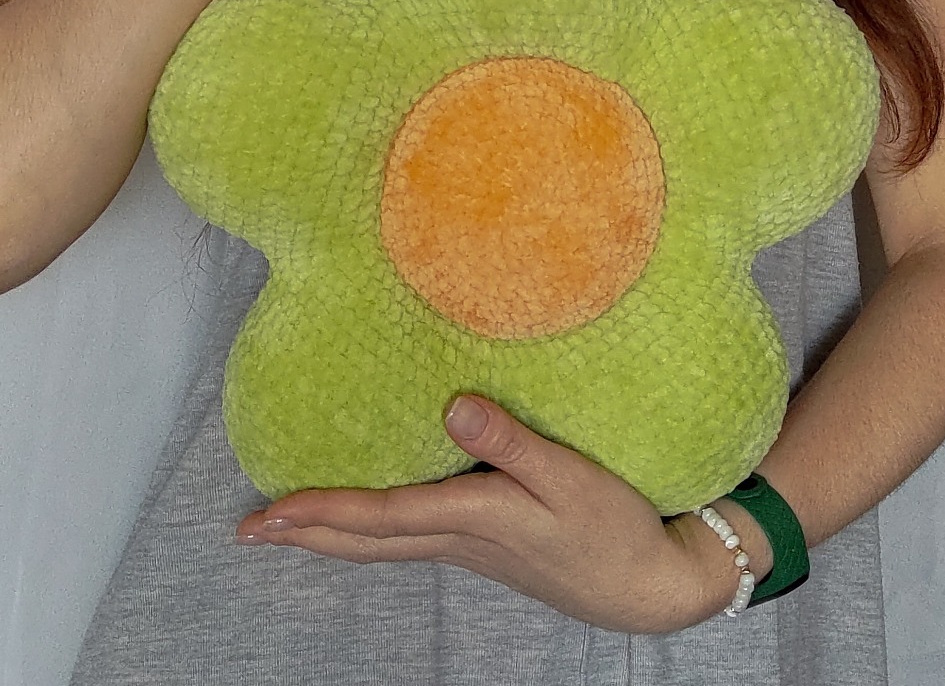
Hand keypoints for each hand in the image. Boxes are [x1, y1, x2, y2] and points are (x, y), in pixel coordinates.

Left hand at [235, 394, 723, 634]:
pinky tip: (372, 522)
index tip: (266, 514)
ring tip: (290, 527)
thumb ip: (512, 442)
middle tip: (248, 532)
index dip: (321, 511)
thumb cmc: (611, 528)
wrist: (645, 586)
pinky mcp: (488, 544)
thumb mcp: (569, 477)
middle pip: (366, 541)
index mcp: (473, 518)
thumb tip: (452, 408)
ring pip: (384, 545)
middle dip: (305, 533)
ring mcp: (471, 548)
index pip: (379, 517)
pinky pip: (409, 540)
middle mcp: (460, 538)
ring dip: (331, 536)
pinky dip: (371, 533)